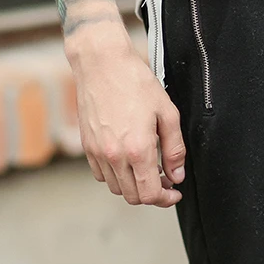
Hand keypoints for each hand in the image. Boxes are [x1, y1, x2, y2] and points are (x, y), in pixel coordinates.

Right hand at [67, 25, 185, 206]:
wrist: (102, 64)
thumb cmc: (135, 83)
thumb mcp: (167, 113)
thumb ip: (174, 149)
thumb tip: (177, 174)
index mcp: (137, 149)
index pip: (150, 194)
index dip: (166, 199)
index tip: (174, 192)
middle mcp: (114, 156)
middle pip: (133, 196)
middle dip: (152, 194)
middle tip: (166, 181)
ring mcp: (97, 152)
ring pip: (116, 188)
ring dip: (134, 186)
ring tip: (148, 170)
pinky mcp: (87, 146)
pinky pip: (101, 174)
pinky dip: (116, 176)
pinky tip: (129, 161)